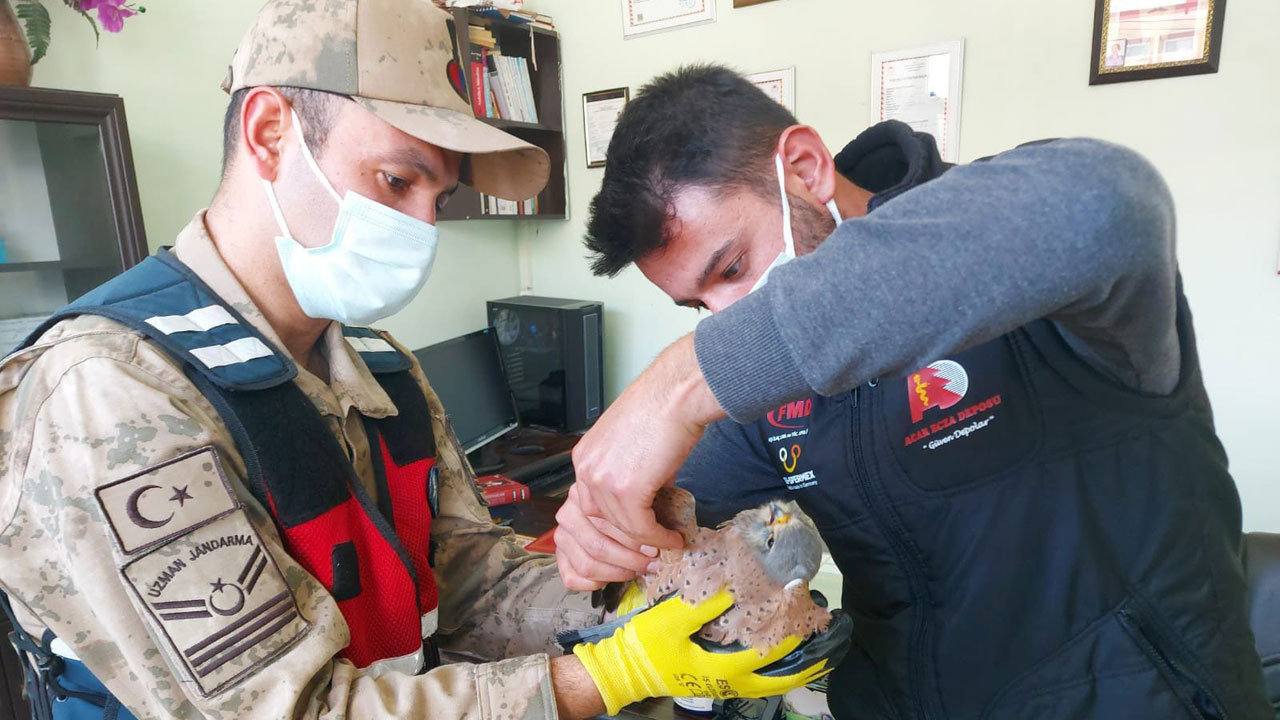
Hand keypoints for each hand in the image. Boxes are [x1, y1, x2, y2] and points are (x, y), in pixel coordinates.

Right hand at [555, 484, 655, 590]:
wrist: (604, 497)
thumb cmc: (627, 495)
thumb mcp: (642, 488)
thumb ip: (651, 504)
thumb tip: (672, 535)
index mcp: (585, 494)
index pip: (611, 523)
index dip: (641, 538)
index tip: (663, 544)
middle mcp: (568, 513)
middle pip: (600, 546)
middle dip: (632, 559)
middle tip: (653, 562)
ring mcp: (561, 534)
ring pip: (589, 564)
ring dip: (618, 573)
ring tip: (639, 570)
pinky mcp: (560, 554)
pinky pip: (573, 577)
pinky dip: (596, 583)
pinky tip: (614, 578)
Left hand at [561, 334, 723, 589]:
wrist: (677, 393)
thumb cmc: (662, 412)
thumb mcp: (628, 446)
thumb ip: (625, 475)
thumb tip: (642, 507)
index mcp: (584, 459)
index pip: (586, 511)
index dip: (609, 534)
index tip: (629, 546)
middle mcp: (586, 470)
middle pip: (596, 528)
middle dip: (623, 550)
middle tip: (648, 558)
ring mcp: (603, 480)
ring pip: (620, 532)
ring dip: (646, 546)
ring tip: (666, 548)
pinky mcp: (626, 488)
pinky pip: (641, 528)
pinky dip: (659, 539)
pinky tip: (673, 539)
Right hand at [571, 588, 839, 714]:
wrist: (627, 669)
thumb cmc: (649, 645)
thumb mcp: (673, 618)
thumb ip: (705, 603)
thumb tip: (736, 584)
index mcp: (726, 668)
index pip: (770, 649)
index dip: (790, 625)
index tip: (804, 601)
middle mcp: (734, 683)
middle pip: (784, 677)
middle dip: (811, 659)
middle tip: (834, 638)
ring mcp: (729, 687)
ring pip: (776, 683)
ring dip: (800, 667)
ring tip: (824, 651)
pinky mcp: (723, 683)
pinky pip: (763, 682)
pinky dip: (781, 671)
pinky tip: (789, 658)